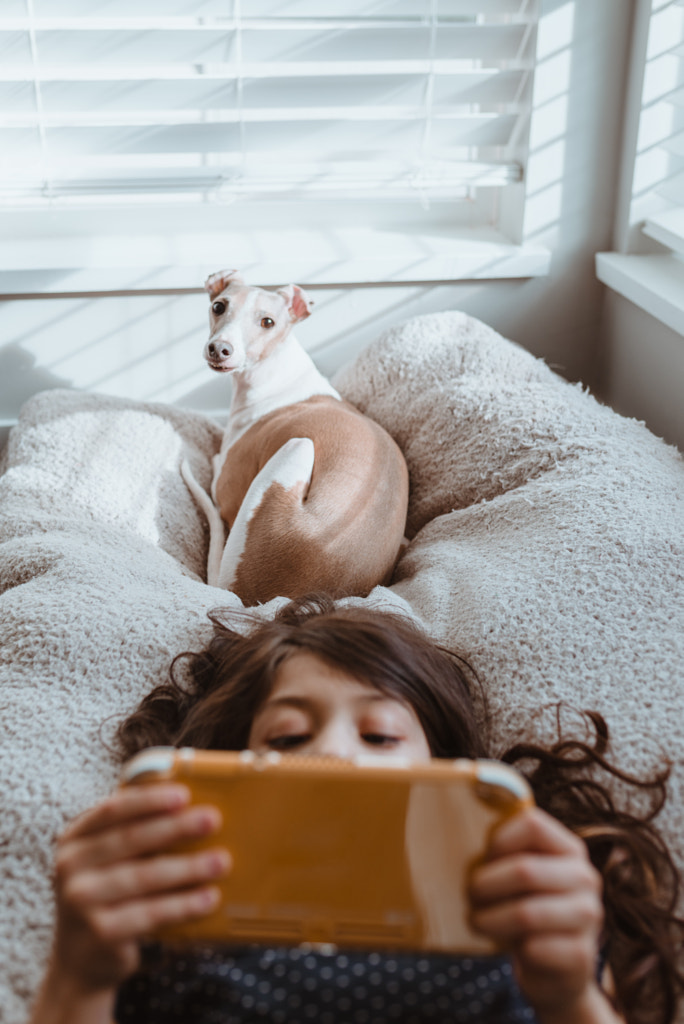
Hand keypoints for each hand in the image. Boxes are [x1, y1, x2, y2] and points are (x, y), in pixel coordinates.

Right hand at [49, 783, 229, 993]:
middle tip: (212, 820)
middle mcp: (70, 866)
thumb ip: (132, 832)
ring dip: (188, 867)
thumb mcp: (105, 859)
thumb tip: (191, 808)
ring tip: (221, 861)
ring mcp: (81, 902)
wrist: (80, 959)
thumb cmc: (106, 892)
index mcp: (75, 838)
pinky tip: (209, 898)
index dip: (149, 800)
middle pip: (131, 839)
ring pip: (145, 877)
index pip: (113, 810)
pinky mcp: (100, 933)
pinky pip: (151, 914)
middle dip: (176, 827)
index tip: (184, 794)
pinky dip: (184, 905)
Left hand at [469, 807, 608, 1021]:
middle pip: (525, 870)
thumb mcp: (523, 878)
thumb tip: (460, 837)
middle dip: (486, 885)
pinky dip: (514, 950)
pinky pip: (535, 948)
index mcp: (569, 849)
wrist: (555, 969)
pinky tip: (511, 950)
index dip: (499, 840)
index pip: (533, 825)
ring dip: (491, 920)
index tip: (482, 858)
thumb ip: (506, 855)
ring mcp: (588, 916)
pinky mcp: (582, 954)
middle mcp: (585, 878)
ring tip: (478, 922)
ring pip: (527, 913)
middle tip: (470, 896)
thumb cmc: (528, 910)